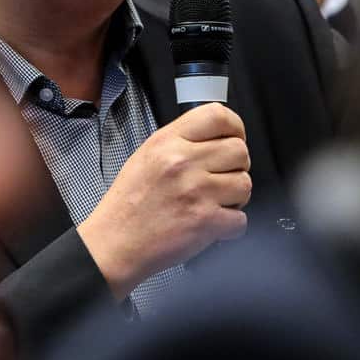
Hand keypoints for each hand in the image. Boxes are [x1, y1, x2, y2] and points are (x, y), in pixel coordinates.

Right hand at [77, 103, 250, 299]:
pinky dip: (230, 226)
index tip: (235, 139)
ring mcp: (196, 191)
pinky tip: (212, 225)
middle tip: (222, 179)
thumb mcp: (146, 156)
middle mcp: (182, 162)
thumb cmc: (129, 204)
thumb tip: (216, 138)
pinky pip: (241, 219)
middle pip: (240, 151)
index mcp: (168, 142)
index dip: (235, 128)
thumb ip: (181, 142)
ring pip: (245, 184)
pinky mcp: (204, 222)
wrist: (114, 243)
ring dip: (236, 197)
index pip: (218, 116)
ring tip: (214, 203)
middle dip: (237, 167)